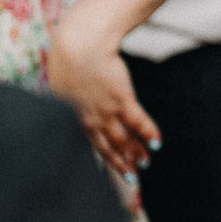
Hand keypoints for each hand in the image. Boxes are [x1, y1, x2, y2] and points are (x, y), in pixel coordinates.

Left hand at [47, 12, 160, 176]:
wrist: (80, 45)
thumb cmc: (69, 57)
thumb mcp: (63, 81)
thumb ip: (69, 94)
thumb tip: (70, 94)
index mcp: (76, 116)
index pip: (93, 144)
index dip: (106, 159)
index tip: (115, 168)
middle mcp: (92, 119)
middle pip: (110, 147)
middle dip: (122, 163)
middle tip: (133, 176)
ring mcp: (108, 111)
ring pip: (124, 139)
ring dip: (136, 153)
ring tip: (146, 161)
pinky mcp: (122, 99)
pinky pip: (138, 122)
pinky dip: (148, 133)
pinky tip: (157, 142)